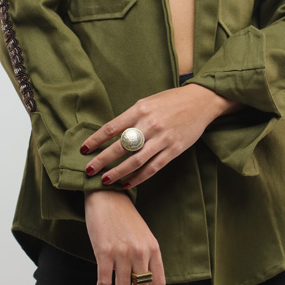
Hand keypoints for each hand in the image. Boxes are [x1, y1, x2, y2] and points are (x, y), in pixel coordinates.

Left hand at [81, 84, 238, 189]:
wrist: (200, 101)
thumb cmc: (171, 101)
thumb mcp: (148, 102)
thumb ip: (131, 117)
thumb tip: (111, 135)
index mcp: (140, 109)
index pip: (112, 127)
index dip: (96, 140)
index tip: (83, 149)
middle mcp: (150, 124)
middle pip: (121, 146)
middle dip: (102, 160)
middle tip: (89, 170)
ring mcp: (162, 138)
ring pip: (136, 160)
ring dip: (118, 172)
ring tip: (105, 181)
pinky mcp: (174, 149)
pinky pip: (153, 167)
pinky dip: (139, 178)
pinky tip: (127, 183)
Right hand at [84, 190, 164, 284]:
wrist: (107, 196)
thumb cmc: (124, 216)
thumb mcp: (143, 235)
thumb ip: (147, 256)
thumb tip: (144, 283)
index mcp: (153, 248)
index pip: (159, 283)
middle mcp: (140, 252)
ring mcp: (122, 252)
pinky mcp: (104, 252)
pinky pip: (104, 282)